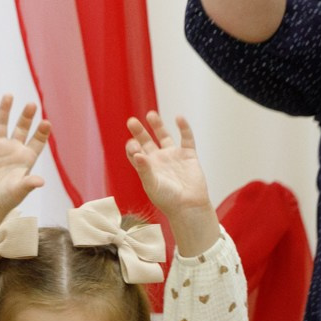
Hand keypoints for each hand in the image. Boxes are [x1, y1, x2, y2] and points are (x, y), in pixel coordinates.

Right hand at [0, 96, 50, 243]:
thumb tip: (40, 182)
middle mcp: (13, 149)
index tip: (46, 122)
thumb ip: (28, 184)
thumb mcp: (19, 191)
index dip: (41, 132)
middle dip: (26, 117)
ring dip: (4, 111)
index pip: (37, 141)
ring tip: (9, 96)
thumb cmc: (6, 198)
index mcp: (26, 158)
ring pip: (1, 125)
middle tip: (32, 104)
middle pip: (21, 128)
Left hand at [124, 111, 219, 252]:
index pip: (135, 154)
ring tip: (150, 114)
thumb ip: (144, 169)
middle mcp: (159, 161)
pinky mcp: (188, 155)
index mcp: (147, 169)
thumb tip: (137, 154)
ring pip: (164, 136)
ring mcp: (173, 156)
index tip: (130, 144)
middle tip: (131, 121)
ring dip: (157, 126)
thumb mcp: (152, 185)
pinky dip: (184, 128)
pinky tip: (178, 118)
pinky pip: (186, 138)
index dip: (131, 148)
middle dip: (139, 132)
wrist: (189, 206)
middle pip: (147, 142)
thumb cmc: (168, 200)